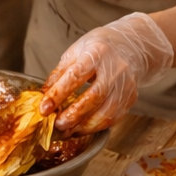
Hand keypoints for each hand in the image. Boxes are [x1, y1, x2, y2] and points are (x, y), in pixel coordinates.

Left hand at [40, 14, 173, 133]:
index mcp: (96, 53)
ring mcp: (125, 84)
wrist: (130, 45)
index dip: (58, 94)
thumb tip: (44, 96)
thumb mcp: (76, 51)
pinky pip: (114, 117)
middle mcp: (114, 68)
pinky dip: (96, 126)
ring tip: (68, 130)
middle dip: (74, 114)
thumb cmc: (99, 47)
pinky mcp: (131, 97)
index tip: (44, 108)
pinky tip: (83, 127)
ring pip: (107, 112)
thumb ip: (60, 74)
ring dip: (85, 125)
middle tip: (57, 125)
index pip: (76, 75)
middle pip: (95, 96)